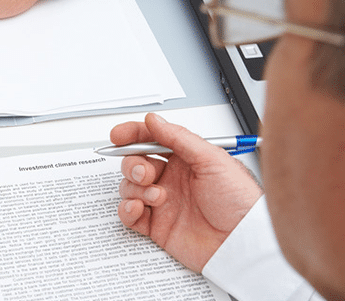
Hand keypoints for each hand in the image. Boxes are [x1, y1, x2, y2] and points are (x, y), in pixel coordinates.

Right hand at [112, 113, 262, 271]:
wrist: (242, 241)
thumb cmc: (239, 202)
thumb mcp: (212, 160)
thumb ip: (180, 138)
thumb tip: (154, 121)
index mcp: (185, 159)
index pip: (151, 140)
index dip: (132, 135)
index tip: (119, 135)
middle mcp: (171, 179)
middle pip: (135, 163)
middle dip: (133, 165)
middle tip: (146, 173)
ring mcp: (162, 202)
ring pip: (129, 187)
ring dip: (135, 189)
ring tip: (157, 197)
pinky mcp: (156, 225)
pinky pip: (129, 214)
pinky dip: (127, 210)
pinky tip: (139, 208)